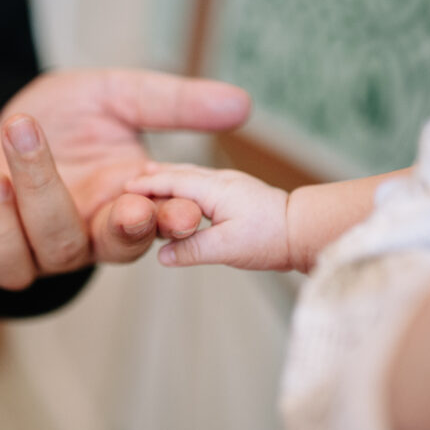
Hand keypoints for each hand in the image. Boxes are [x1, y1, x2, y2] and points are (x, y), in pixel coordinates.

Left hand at [0, 68, 250, 289]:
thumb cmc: (61, 119)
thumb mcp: (117, 96)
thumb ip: (171, 103)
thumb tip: (241, 103)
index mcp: (132, 199)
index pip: (164, 220)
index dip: (176, 219)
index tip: (188, 208)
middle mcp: (96, 232)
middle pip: (120, 246)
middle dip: (129, 229)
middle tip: (134, 206)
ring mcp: (51, 251)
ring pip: (59, 245)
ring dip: (42, 191)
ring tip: (23, 130)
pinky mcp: (5, 259)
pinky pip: (8, 262)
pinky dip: (0, 225)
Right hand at [125, 163, 291, 269]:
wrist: (304, 230)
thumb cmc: (270, 238)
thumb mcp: (227, 249)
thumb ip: (192, 250)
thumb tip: (162, 256)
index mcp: (214, 190)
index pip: (172, 182)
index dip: (147, 186)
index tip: (124, 187)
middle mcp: (222, 181)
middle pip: (180, 173)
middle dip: (154, 176)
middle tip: (131, 179)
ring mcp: (232, 184)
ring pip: (193, 175)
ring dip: (170, 176)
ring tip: (152, 177)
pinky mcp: (240, 192)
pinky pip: (204, 182)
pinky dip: (186, 182)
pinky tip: (186, 191)